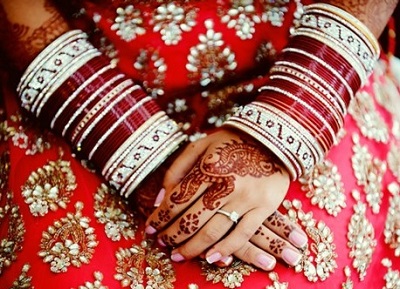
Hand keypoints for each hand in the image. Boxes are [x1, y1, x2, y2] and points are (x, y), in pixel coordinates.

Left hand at [145, 128, 291, 267]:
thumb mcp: (200, 145)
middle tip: (162, 243)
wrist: (272, 138)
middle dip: (172, 235)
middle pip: (192, 219)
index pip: (177, 200)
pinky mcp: (264, 207)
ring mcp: (246, 198)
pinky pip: (242, 234)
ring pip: (213, 231)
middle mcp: (226, 185)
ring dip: (192, 247)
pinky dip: (225, 249)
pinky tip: (210, 257)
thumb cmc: (231, 141)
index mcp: (207, 168)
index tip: (150, 228)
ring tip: (179, 255)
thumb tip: (161, 199)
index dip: (160, 218)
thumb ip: (177, 170)